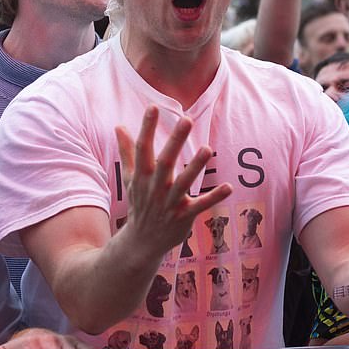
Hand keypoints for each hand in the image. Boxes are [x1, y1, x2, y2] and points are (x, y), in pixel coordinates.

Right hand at [115, 106, 232, 254]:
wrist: (141, 241)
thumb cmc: (139, 204)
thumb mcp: (130, 178)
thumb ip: (127, 151)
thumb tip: (119, 126)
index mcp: (142, 176)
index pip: (143, 148)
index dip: (147, 127)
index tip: (153, 107)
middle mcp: (155, 187)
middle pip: (165, 161)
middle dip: (175, 141)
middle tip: (186, 119)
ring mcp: (169, 203)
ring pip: (184, 183)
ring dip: (195, 166)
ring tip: (207, 148)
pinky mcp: (184, 217)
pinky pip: (200, 206)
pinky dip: (214, 198)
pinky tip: (229, 187)